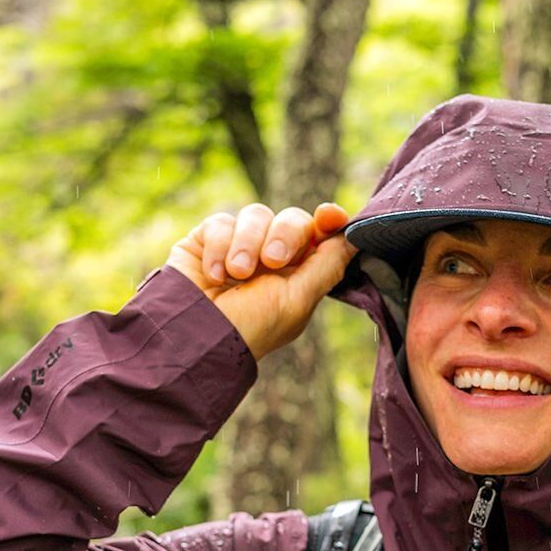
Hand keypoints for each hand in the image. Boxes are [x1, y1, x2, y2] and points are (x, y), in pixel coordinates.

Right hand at [167, 201, 356, 360]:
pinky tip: (215, 275)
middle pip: (292, 219)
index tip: (328, 216)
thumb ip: (327, 265)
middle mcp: (271, 256)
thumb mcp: (297, 301)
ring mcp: (239, 245)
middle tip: (272, 262)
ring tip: (236, 274)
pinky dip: (220, 247)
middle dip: (284, 235)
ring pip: (256, 214)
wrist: (193, 336)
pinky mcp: (206, 240)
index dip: (329, 220)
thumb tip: (356, 237)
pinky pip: (222, 221)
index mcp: (298, 273)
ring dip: (248, 244)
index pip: (320, 234)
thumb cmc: (250, 328)